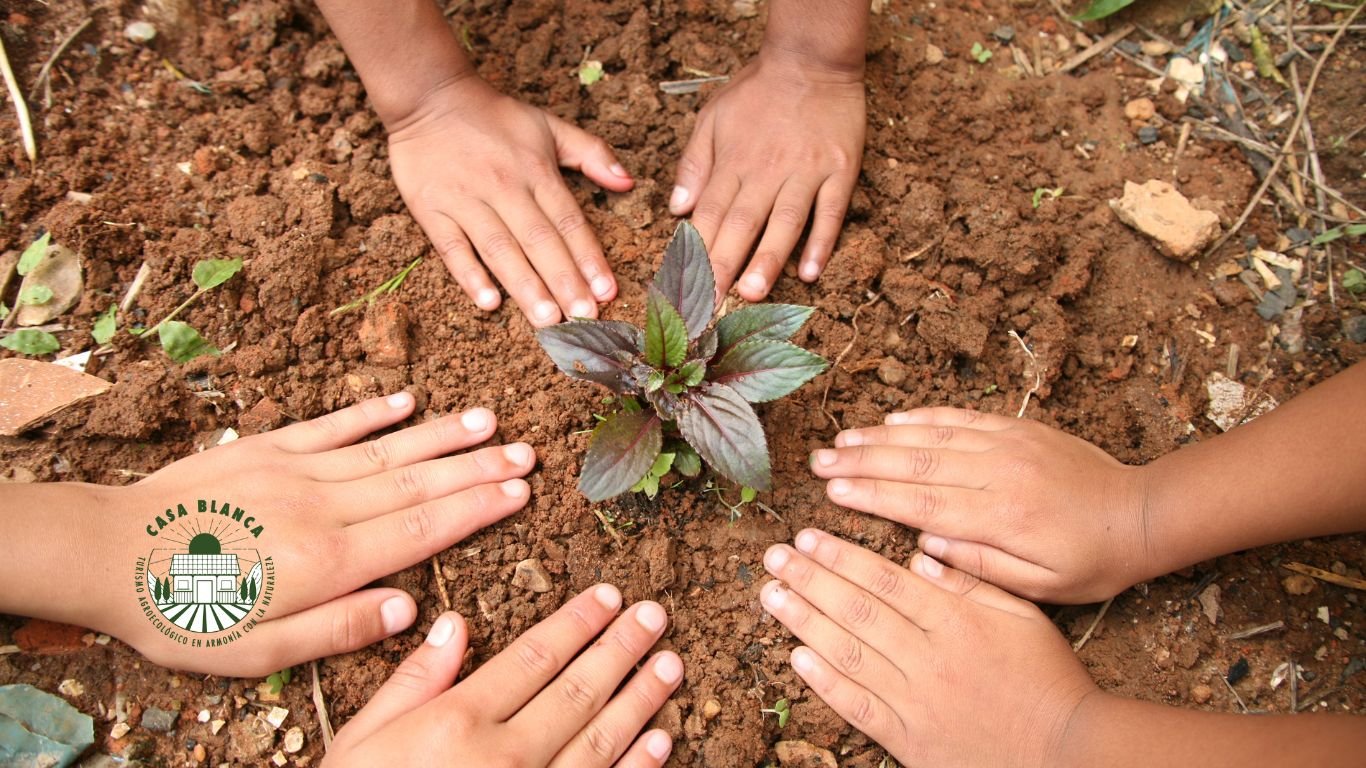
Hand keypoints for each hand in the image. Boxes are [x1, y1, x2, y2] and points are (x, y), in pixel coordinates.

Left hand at [105, 393, 533, 674]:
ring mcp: (297, 471)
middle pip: (417, 485)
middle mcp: (325, 508)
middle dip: (477, 467)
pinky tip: (407, 401)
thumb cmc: (187, 615)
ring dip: (441, 436)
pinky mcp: (266, 449)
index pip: (423, 530)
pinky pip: (331, 427)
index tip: (519, 490)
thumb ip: (339, 629)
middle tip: (527, 452)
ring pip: (385, 451)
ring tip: (489, 420)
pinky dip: (372, 413)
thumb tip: (410, 608)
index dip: (477, 507)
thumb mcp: (260, 652)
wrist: (109, 554)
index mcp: (330, 562)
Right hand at [325, 585, 681, 766]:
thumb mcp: (362, 741)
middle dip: (621, 648)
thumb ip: (413, 682)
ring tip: (671, 664)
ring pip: (599, 739)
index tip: (608, 596)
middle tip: (655, 615)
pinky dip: (636, 767)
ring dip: (641, 699)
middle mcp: (504, 757)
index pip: (533, 658)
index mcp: (457, 723)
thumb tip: (453, 625)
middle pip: (577, 690)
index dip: (575, 623)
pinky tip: (660, 740)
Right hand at [388, 75, 633, 326]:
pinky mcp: (431, 209)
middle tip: (583, 318)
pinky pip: (452, 247)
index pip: (569, 222)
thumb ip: (592, 152)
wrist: (429, 96)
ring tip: (547, 319)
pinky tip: (489, 302)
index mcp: (537, 171)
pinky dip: (469, 275)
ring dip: (525, 286)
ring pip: (501, 249)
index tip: (607, 292)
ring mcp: (466, 200)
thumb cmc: (494, 117)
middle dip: (564, 282)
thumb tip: (628, 181)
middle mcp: (505, 187)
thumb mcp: (549, 125)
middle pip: (540, 241)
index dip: (589, 258)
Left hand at [670, 51, 864, 300]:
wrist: (811, 60)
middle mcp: (767, 171)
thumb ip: (694, 164)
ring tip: (753, 293)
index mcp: (733, 162)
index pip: (710, 214)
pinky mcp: (840, 169)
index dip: (696, 252)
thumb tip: (678, 210)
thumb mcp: (713, 117)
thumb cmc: (758, 92)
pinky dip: (822, 241)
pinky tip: (812, 271)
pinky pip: (831, 210)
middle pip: (742, 224)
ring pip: (785, 222)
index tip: (685, 288)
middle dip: (724, 266)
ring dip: (768, 259)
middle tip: (712, 306)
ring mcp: (806, 171)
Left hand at [759, 529, 1097, 766]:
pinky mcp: (909, 739)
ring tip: (772, 595)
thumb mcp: (1021, 615)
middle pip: (857, 610)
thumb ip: (970, 581)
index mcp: (956, 621)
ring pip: (849, 652)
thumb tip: (921, 554)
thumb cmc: (1047, 677)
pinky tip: (798, 656)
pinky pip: (858, 706)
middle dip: (810, 579)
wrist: (1067, 751)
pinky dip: (824, 681)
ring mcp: (916, 700)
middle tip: (775, 556)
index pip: (884, 580)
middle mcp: (929, 657)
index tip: (808, 537)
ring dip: (804, 621)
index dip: (841, 556)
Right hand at [811, 407, 1150, 603]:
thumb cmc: (1090, 562)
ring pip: (931, 435)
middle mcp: (998, 472)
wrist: (1141, 515)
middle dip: (861, 462)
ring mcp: (1007, 443)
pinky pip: (960, 418)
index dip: (871, 495)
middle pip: (915, 462)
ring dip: (881, 437)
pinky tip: (891, 420)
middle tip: (818, 463)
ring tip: (840, 441)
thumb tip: (924, 546)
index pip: (920, 503)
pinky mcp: (1017, 428)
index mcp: (1000, 516)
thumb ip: (980, 567)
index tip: (832, 492)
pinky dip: (922, 417)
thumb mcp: (1040, 586)